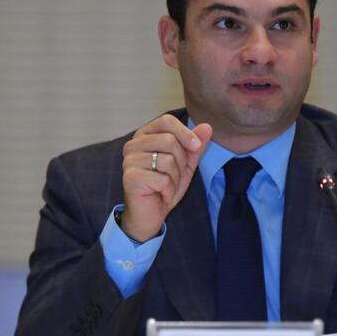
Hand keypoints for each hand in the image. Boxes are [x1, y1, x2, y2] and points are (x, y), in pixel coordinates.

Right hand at [120, 114, 212, 241]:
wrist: (150, 214)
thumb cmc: (164, 186)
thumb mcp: (185, 164)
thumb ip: (194, 146)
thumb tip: (207, 127)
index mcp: (145, 136)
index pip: (166, 121)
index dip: (184, 132)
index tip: (196, 146)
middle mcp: (133, 145)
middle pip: (170, 141)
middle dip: (181, 162)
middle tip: (173, 177)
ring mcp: (129, 160)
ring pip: (168, 160)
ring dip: (175, 178)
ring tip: (166, 186)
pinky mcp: (131, 177)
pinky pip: (163, 178)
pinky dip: (168, 189)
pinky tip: (160, 194)